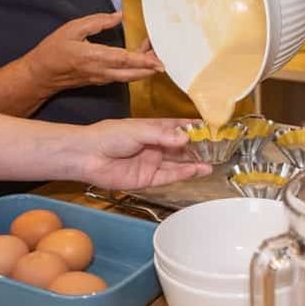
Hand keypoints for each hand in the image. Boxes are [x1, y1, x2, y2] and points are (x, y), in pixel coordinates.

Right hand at [24, 12, 164, 93]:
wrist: (41, 74)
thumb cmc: (54, 50)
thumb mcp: (72, 29)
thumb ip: (97, 22)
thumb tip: (118, 16)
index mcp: (95, 57)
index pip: (125, 60)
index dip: (144, 61)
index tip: (159, 63)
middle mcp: (102, 71)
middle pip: (133, 73)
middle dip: (151, 66)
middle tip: (164, 54)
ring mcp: (102, 78)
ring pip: (130, 77)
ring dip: (145, 68)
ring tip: (155, 52)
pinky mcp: (101, 80)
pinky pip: (123, 77)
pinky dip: (135, 69)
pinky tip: (140, 58)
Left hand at [68, 118, 212, 189]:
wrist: (88, 155)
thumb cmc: (108, 136)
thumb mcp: (139, 129)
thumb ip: (163, 136)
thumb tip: (185, 139)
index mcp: (151, 128)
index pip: (177, 127)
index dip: (193, 128)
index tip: (210, 127)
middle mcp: (153, 146)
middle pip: (180, 147)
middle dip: (197, 147)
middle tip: (216, 147)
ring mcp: (151, 162)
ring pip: (177, 163)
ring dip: (194, 163)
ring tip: (212, 162)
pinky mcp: (147, 178)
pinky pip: (169, 176)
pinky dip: (184, 173)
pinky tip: (196, 170)